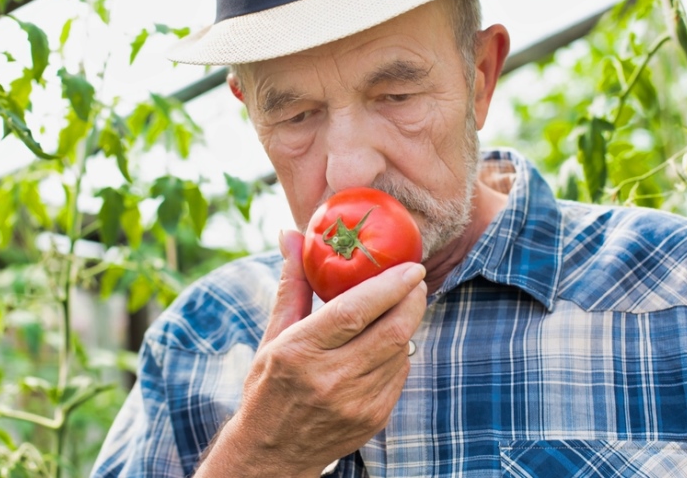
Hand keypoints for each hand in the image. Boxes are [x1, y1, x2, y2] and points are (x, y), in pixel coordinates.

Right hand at [195, 229, 426, 476]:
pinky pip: (400, 373)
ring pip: (400, 351)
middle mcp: (329, 380)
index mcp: (299, 352)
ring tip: (401, 306)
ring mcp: (355, 403)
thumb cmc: (269, 385)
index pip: (354, 312)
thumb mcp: (272, 335)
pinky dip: (399, 352)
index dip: (389, 286)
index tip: (411, 266)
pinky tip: (387, 343)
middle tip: (416, 279)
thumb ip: (291, 284)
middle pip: (390, 331)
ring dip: (406, 324)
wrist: (272, 452)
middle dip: (413, 299)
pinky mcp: (374, 418)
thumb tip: (291, 234)